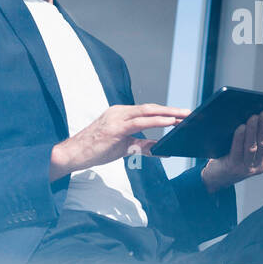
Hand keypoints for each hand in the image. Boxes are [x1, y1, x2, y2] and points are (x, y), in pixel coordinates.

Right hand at [50, 104, 188, 180]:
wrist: (72, 154)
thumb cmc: (95, 150)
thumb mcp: (123, 147)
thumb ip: (141, 146)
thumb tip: (161, 149)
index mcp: (121, 114)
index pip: (148, 111)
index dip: (166, 112)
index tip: (182, 115)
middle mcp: (119, 112)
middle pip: (151, 108)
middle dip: (172, 110)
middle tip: (190, 113)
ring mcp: (117, 118)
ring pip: (148, 112)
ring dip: (169, 114)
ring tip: (184, 117)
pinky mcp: (115, 128)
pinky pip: (140, 123)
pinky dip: (157, 122)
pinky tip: (170, 123)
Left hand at [201, 109, 262, 192]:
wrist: (215, 178)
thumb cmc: (229, 157)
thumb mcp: (245, 149)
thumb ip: (251, 137)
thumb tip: (254, 115)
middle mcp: (259, 165)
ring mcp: (247, 168)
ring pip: (253, 146)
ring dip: (254, 130)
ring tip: (254, 116)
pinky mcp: (234, 168)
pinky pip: (238, 150)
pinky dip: (240, 138)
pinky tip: (242, 127)